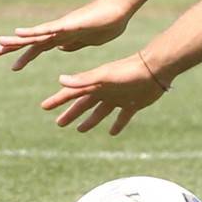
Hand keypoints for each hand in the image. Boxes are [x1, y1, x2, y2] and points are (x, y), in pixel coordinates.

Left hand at [0, 0, 132, 70]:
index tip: (13, 66)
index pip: (40, 47)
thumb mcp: (90, 40)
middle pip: (32, 40)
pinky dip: (32, 32)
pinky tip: (19, 33)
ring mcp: (62, 26)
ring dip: (16, 40)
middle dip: (13, 46)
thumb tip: (61, 48)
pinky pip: (47, 29)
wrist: (120, 11)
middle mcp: (59, 30)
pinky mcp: (68, 24)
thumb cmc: (109, 23)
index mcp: (64, 37)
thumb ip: (75, 44)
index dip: (26, 55)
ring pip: (35, 34)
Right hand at [39, 52, 166, 135]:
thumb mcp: (104, 76)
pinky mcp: (133, 104)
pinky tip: (112, 133)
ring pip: (101, 112)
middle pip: (84, 105)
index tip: (44, 106)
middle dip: (71, 113)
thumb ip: (84, 79)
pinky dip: (117, 125)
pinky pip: (122, 117)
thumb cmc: (129, 71)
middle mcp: (105, 91)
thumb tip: (60, 80)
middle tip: (59, 123)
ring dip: (90, 121)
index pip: (72, 93)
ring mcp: (119, 97)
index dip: (58, 100)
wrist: (157, 69)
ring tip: (80, 130)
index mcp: (96, 84)